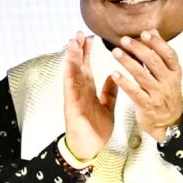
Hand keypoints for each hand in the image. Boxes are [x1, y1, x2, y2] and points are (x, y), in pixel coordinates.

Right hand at [60, 32, 117, 163]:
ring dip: (72, 58)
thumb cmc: (96, 130)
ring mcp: (74, 98)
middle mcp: (79, 93)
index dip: (87, 54)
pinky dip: (70, 75)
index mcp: (88, 92)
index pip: (87, 68)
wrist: (89, 149)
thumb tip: (113, 76)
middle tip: (78, 34)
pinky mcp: (72, 107)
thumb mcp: (107, 108)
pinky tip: (69, 64)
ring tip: (72, 42)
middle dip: (78, 50)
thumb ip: (109, 93)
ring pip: (72, 75)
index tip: (89, 39)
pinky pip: (71, 89)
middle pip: (78, 67)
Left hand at [109, 30, 182, 134]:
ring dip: (128, 62)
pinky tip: (114, 74)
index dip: (157, 43)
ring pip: (142, 75)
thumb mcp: (169, 74)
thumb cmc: (166, 94)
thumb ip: (159, 53)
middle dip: (138, 49)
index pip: (168, 54)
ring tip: (115, 52)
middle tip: (124, 40)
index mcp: (174, 72)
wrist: (169, 122)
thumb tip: (152, 31)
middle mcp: (168, 82)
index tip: (144, 33)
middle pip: (153, 62)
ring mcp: (158, 94)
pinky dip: (124, 82)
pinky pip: (134, 92)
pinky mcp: (147, 105)